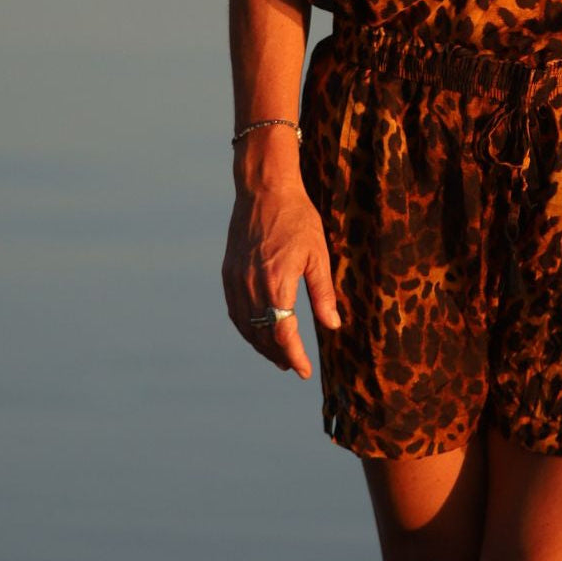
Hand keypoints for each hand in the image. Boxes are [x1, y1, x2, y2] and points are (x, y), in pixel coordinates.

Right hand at [221, 178, 342, 376]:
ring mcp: (236, 280)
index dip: (294, 356)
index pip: (282, 334)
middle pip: (261, 335)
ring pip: (245, 326)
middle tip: (294, 365)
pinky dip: (246, 328)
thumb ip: (323, 293)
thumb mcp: (318, 254)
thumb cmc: (297, 217)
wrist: (265, 189)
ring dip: (260, 345)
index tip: (304, 371)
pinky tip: (258, 331)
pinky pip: (235, 311)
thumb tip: (332, 326)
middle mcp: (251, 285)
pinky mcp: (228, 273)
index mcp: (276, 282)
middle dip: (278, 355)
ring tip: (278, 355)